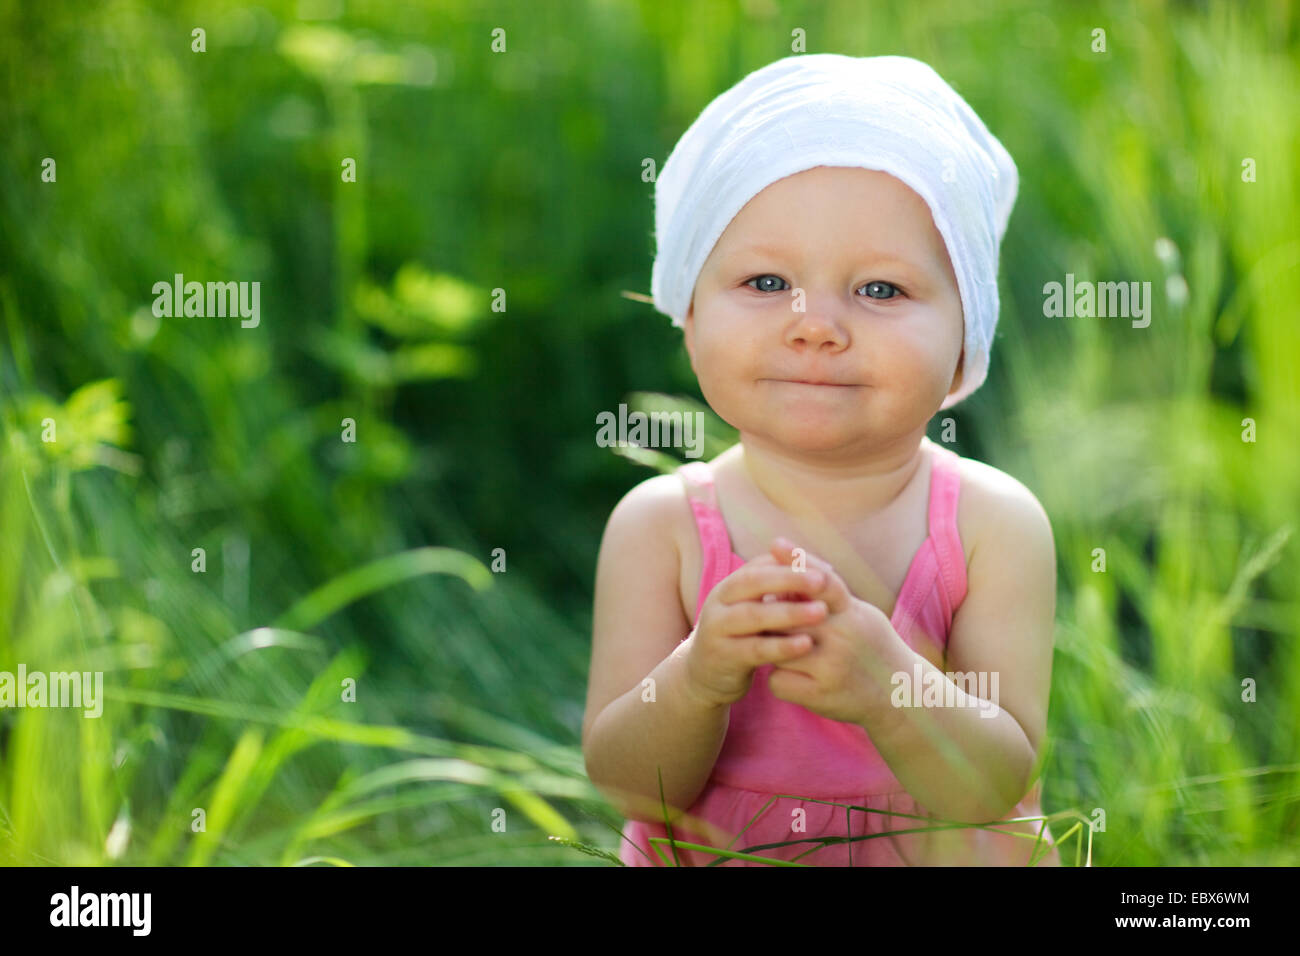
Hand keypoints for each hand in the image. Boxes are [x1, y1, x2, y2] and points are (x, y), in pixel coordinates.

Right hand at [680, 552, 829, 708]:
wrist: (703, 675)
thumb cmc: (740, 637)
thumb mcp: (754, 609)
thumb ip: (779, 591)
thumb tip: (825, 569)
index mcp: (730, 586)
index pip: (761, 565)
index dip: (791, 564)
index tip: (825, 570)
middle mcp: (718, 602)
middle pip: (753, 582)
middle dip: (789, 580)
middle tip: (822, 582)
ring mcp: (716, 629)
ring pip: (753, 615)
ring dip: (789, 612)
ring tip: (821, 612)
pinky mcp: (721, 657)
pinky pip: (754, 649)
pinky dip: (781, 646)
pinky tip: (806, 644)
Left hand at [762, 537, 900, 725]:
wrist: (900, 696)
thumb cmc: (870, 647)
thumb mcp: (858, 615)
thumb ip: (828, 596)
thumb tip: (789, 567)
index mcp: (852, 614)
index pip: (824, 581)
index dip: (799, 560)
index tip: (775, 543)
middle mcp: (843, 637)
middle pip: (789, 616)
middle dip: (772, 616)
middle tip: (763, 619)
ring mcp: (831, 667)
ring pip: (777, 649)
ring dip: (774, 650)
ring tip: (785, 652)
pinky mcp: (820, 696)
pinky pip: (778, 682)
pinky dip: (779, 680)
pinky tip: (794, 679)